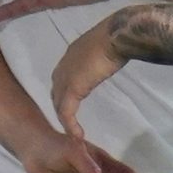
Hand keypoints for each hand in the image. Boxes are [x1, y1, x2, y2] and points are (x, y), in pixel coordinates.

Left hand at [49, 19, 126, 141]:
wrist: (116, 36)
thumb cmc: (116, 38)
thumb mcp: (104, 48)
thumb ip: (99, 58)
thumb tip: (108, 61)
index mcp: (71, 55)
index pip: (61, 78)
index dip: (64, 92)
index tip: (71, 104)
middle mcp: (63, 66)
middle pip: (56, 92)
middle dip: (61, 107)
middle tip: (69, 121)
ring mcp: (65, 78)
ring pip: (59, 104)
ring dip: (65, 119)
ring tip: (73, 132)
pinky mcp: (72, 89)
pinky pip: (66, 112)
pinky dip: (70, 125)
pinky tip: (78, 135)